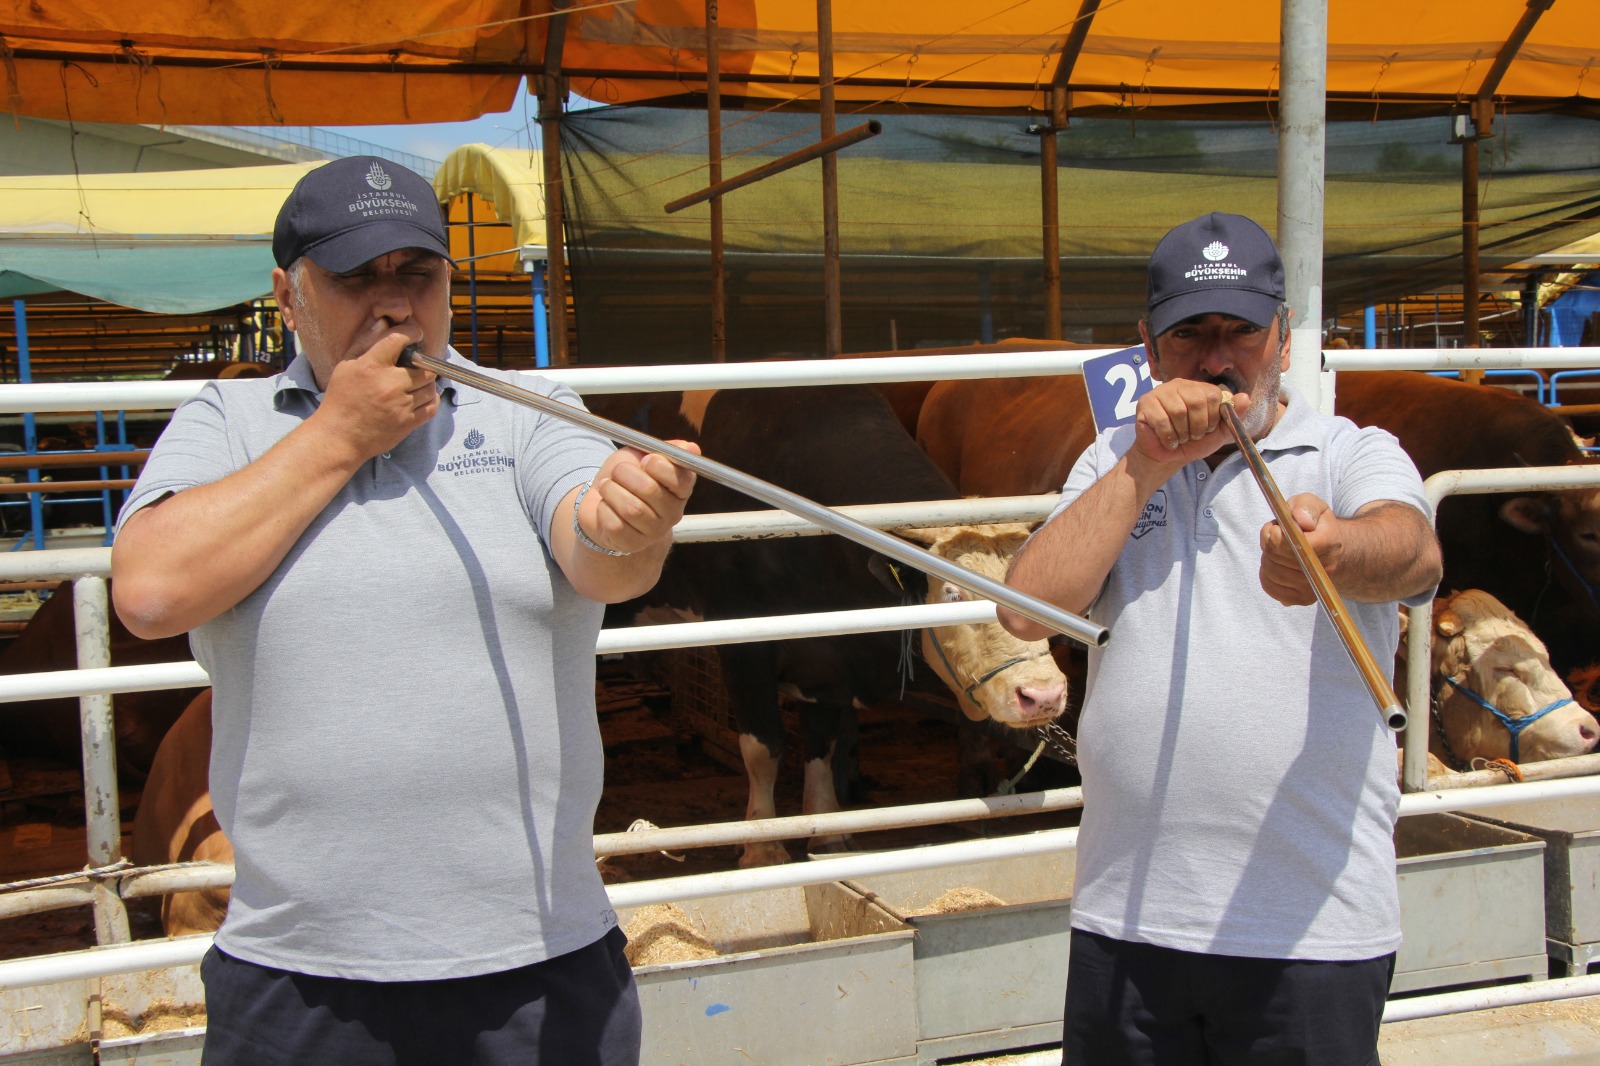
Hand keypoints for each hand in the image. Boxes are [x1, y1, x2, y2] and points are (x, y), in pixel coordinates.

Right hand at [316, 331, 439, 460]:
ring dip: (425, 382)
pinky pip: (432, 405)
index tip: (415, 334)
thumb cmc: (341, 398)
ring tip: (413, 382)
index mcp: (371, 366)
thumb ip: (365, 341)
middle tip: (413, 365)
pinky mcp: (408, 422)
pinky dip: (430, 399)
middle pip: (423, 365)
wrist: (339, 436)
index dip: (412, 332)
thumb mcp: (346, 365)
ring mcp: (401, 405)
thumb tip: (384, 321)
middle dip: (421, 363)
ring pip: (430, 385)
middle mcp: (389, 384)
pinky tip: (419, 397)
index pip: (399, 338)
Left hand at [580, 440, 700, 554]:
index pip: (682, 478)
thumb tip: (691, 448)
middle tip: (618, 471)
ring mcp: (654, 531)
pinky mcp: (632, 543)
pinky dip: (603, 508)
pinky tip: (606, 506)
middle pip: (650, 489)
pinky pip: (615, 523)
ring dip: (611, 490)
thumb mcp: (643, 455)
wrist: (601, 501)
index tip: (645, 460)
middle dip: (626, 473)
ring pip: (630, 508)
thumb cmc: (626, 476)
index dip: (659, 465)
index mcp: (681, 490)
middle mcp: (673, 513)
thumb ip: (666, 450)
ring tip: (607, 486)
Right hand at [1131, 379, 1247, 472]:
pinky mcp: (1145, 403)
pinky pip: (1162, 420)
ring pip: (1178, 411)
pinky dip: (1168, 436)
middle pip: (1196, 401)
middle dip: (1197, 426)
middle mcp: (1179, 385)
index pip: (1212, 395)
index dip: (1212, 417)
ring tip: (1180, 438)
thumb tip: (1246, 398)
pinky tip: (1168, 440)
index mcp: (1198, 388)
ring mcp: (1160, 392)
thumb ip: (1233, 416)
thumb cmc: (1192, 442)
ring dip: (1182, 433)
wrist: (1167, 457)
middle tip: (1192, 435)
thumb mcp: (1218, 432)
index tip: (1207, 429)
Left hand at [1259, 492, 1335, 606]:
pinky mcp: (1302, 599)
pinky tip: (1279, 565)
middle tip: (1279, 536)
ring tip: (1282, 550)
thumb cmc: (1320, 527)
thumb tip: (1300, 520)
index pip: (1289, 543)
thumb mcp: (1315, 506)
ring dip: (1269, 557)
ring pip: (1270, 571)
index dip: (1275, 533)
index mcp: (1328, 543)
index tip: (1276, 527)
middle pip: (1275, 556)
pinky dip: (1267, 573)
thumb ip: (1305, 506)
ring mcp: (1313, 587)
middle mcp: (1323, 570)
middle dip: (1270, 542)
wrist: (1338, 554)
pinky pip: (1269, 586)